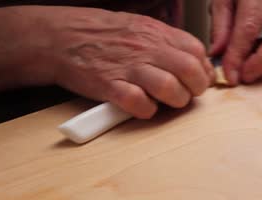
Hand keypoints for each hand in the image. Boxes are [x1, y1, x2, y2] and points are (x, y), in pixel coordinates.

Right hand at [43, 7, 213, 117]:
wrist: (59, 38)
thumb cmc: (100, 35)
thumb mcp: (138, 27)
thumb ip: (165, 43)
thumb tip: (194, 62)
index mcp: (155, 32)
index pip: (196, 51)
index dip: (202, 70)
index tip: (198, 80)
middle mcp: (145, 48)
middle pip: (189, 70)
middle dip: (195, 88)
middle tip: (186, 95)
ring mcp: (128, 68)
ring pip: (170, 88)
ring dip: (175, 101)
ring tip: (166, 102)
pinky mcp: (110, 87)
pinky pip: (140, 104)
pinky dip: (146, 110)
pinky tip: (142, 107)